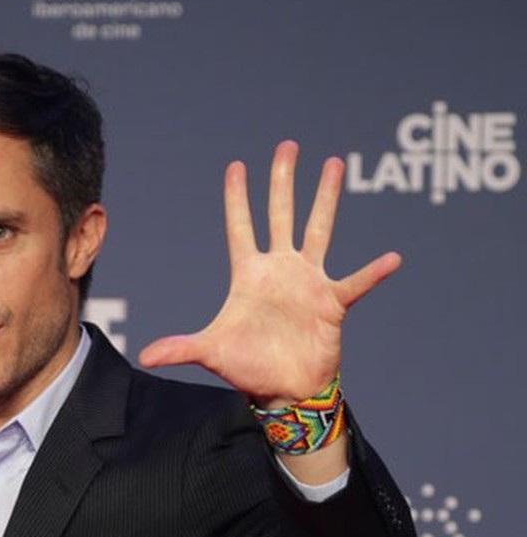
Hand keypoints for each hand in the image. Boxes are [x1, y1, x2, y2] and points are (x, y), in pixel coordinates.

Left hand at [138, 140, 400, 403]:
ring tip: (334, 164)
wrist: (284, 391)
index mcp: (250, 276)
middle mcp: (281, 270)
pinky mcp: (332, 302)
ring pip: (318, 229)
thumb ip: (180, 348)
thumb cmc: (249, 368)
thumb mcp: (212, 352)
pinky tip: (392, 258)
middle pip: (281, 215)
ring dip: (326, 199)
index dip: (237, 199)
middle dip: (283, 180)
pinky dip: (373, 272)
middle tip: (287, 146)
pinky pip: (356, 282)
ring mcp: (308, 282)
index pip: (241, 228)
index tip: (236, 167)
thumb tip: (144, 356)